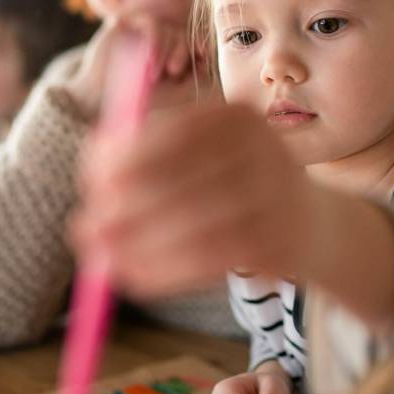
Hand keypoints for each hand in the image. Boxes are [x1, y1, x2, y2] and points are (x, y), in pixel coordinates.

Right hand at [66, 12, 200, 118]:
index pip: (192, 43)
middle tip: (173, 72)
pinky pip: (151, 22)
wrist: (99, 102)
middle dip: (183, 52)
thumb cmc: (136, 101)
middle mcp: (157, 39)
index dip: (198, 48)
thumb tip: (205, 56)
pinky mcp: (124, 22)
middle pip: (183, 34)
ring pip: (169, 28)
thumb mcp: (172, 92)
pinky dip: (156, 41)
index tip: (201, 57)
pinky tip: (150, 60)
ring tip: (155, 74)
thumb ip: (192, 75)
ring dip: (167, 50)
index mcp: (170, 53)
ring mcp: (140, 30)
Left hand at [71, 103, 320, 298]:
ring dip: (136, 247)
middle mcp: (261, 149)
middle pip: (178, 179)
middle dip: (120, 208)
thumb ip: (148, 153)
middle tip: (82, 229)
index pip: (170, 130)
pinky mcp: (277, 243)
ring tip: (100, 260)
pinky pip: (207, 260)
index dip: (122, 156)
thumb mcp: (203, 153)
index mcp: (235, 116)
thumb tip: (91, 173)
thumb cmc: (235, 183)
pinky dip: (163, 272)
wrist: (311, 224)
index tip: (87, 182)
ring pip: (188, 226)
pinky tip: (133, 277)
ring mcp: (274, 197)